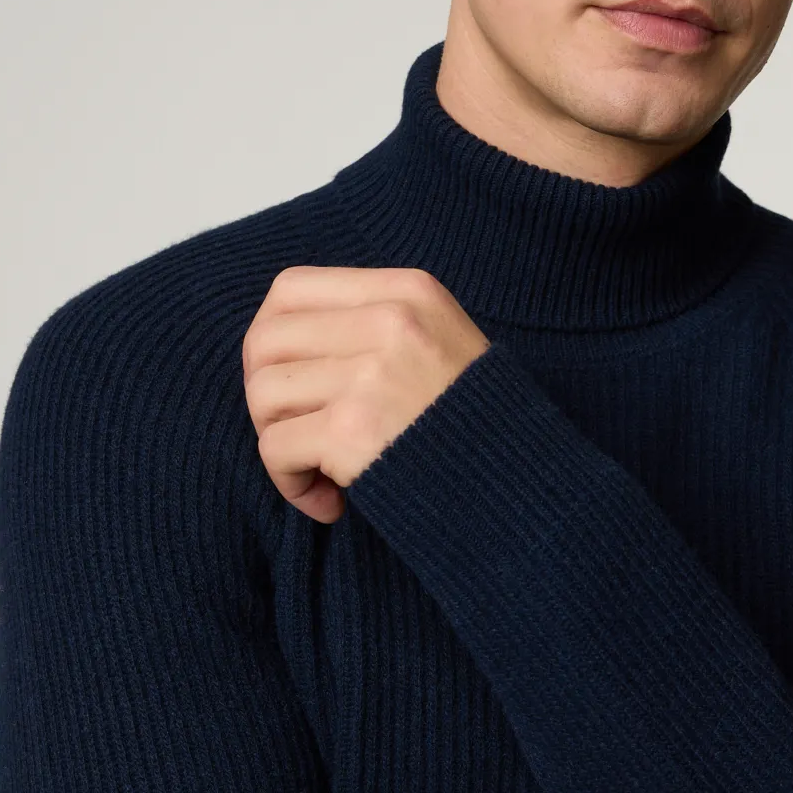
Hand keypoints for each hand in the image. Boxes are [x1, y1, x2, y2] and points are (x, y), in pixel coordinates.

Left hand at [242, 264, 491, 524]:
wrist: (529, 490)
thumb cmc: (478, 429)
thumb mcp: (441, 343)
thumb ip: (375, 327)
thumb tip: (280, 342)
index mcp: (408, 292)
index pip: (289, 290)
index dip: (270, 339)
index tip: (290, 382)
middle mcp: (390, 321)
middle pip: (265, 341)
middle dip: (266, 397)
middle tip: (298, 435)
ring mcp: (371, 373)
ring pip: (263, 395)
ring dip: (279, 443)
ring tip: (320, 472)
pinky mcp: (354, 428)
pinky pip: (275, 448)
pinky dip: (291, 485)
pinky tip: (330, 502)